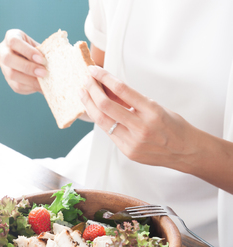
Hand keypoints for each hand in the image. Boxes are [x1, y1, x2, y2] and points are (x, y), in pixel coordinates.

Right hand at [0, 29, 46, 94]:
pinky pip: (16, 85)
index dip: (27, 51)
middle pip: (8, 59)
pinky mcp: (8, 79)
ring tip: (44, 81)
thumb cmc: (38, 50)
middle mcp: (3, 50)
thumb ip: (43, 51)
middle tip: (43, 72)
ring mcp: (3, 66)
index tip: (41, 59)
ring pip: (11, 74)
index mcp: (11, 36)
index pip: (14, 42)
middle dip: (27, 67)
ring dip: (29, 79)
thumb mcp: (39, 46)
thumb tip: (53, 61)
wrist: (34, 60)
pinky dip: (29, 87)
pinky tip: (39, 86)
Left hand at [80, 66, 198, 170]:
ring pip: (102, 121)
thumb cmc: (173, 126)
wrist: (186, 151)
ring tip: (84, 93)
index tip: (95, 70)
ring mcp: (133, 142)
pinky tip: (94, 110)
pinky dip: (100, 119)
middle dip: (92, 90)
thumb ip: (132, 101)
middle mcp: (141, 127)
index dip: (104, 78)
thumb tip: (108, 89)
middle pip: (105, 106)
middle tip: (86, 80)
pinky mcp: (128, 151)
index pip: (122, 89)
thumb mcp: (156, 106)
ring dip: (89, 105)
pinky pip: (109, 133)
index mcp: (152, 111)